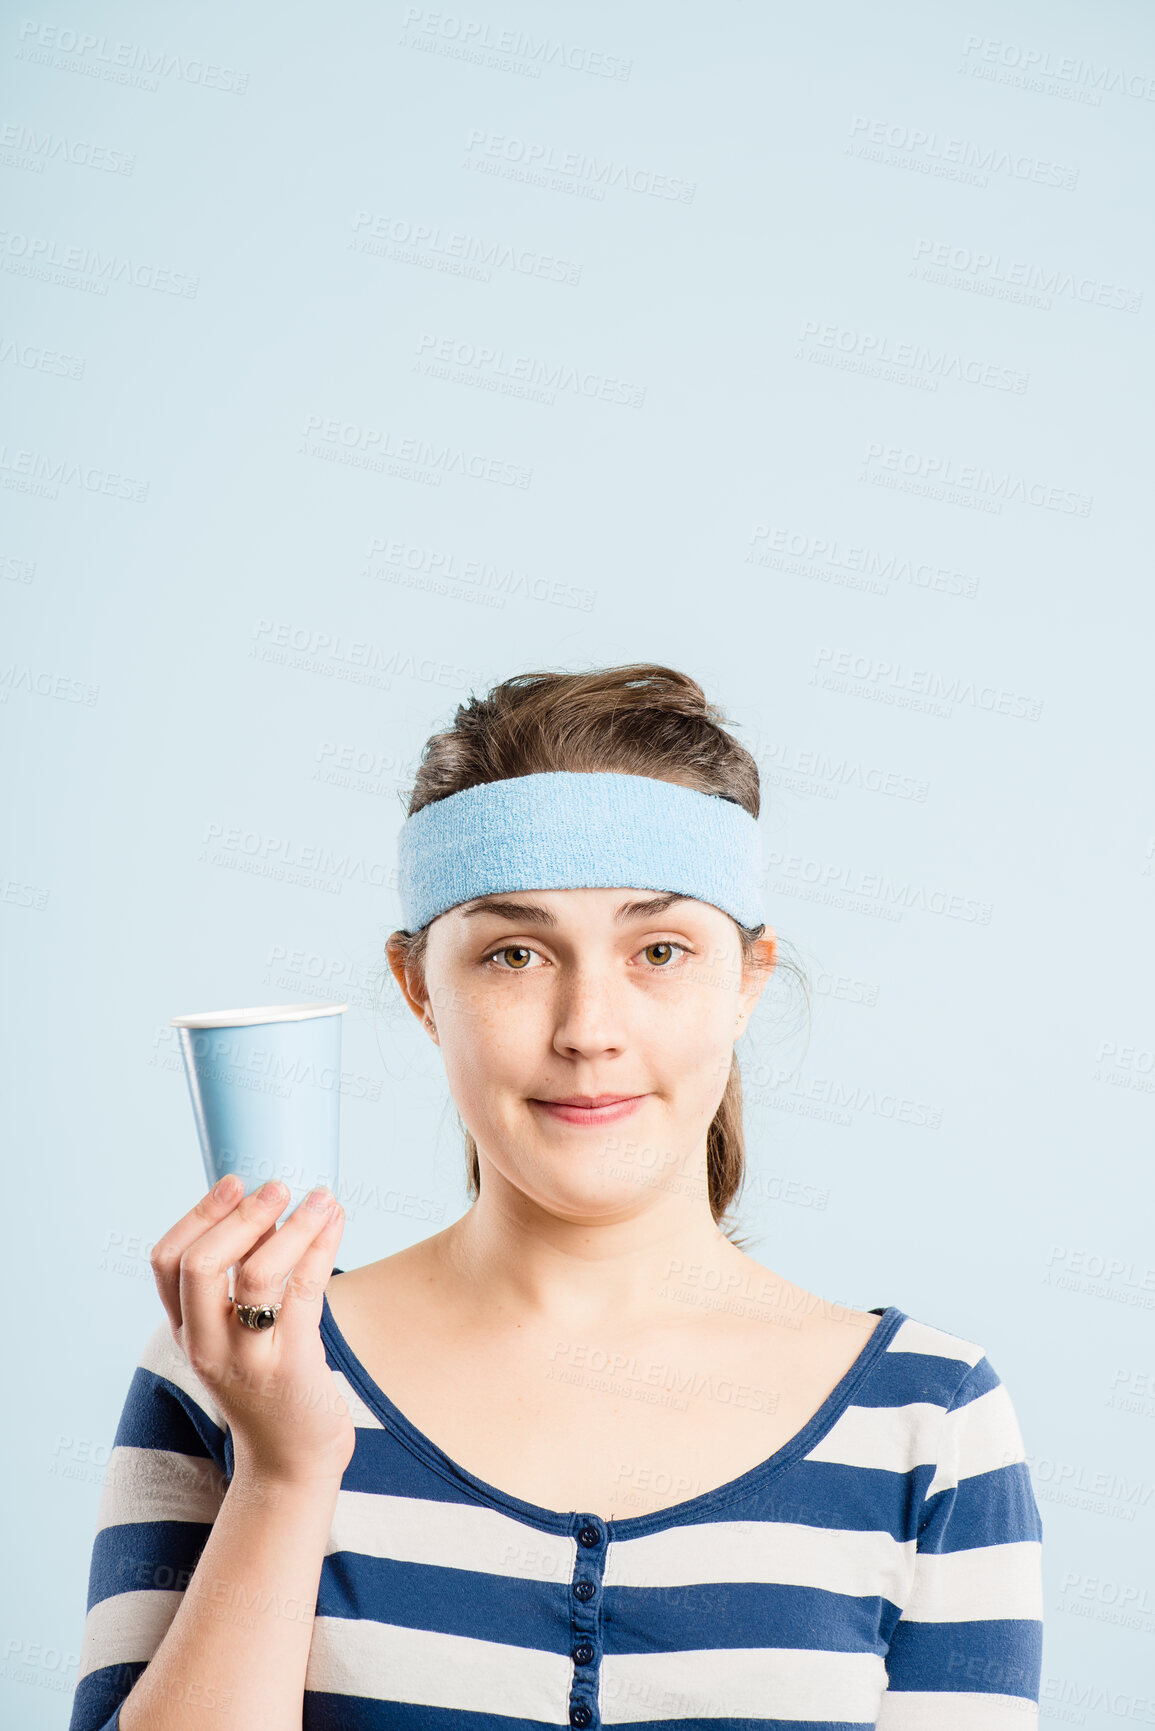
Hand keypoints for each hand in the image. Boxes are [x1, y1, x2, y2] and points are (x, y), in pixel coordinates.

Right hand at [149, 1177, 355, 1485]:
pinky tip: (336, 1222)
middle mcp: (208, 1345)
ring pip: (257, 1276)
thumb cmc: (270, 1385)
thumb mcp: (236, 1335)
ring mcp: (248, 1359)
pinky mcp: (291, 1368)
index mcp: (188, 1331)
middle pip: (201, 1265)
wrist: (290, 1464)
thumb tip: (270, 1207)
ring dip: (292, 1227)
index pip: (167, 1262)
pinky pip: (304, 1293)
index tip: (233, 1181)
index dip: (198, 1214)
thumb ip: (240, 1281)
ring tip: (319, 1198)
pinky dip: (321, 1248)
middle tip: (277, 1187)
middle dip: (240, 1216)